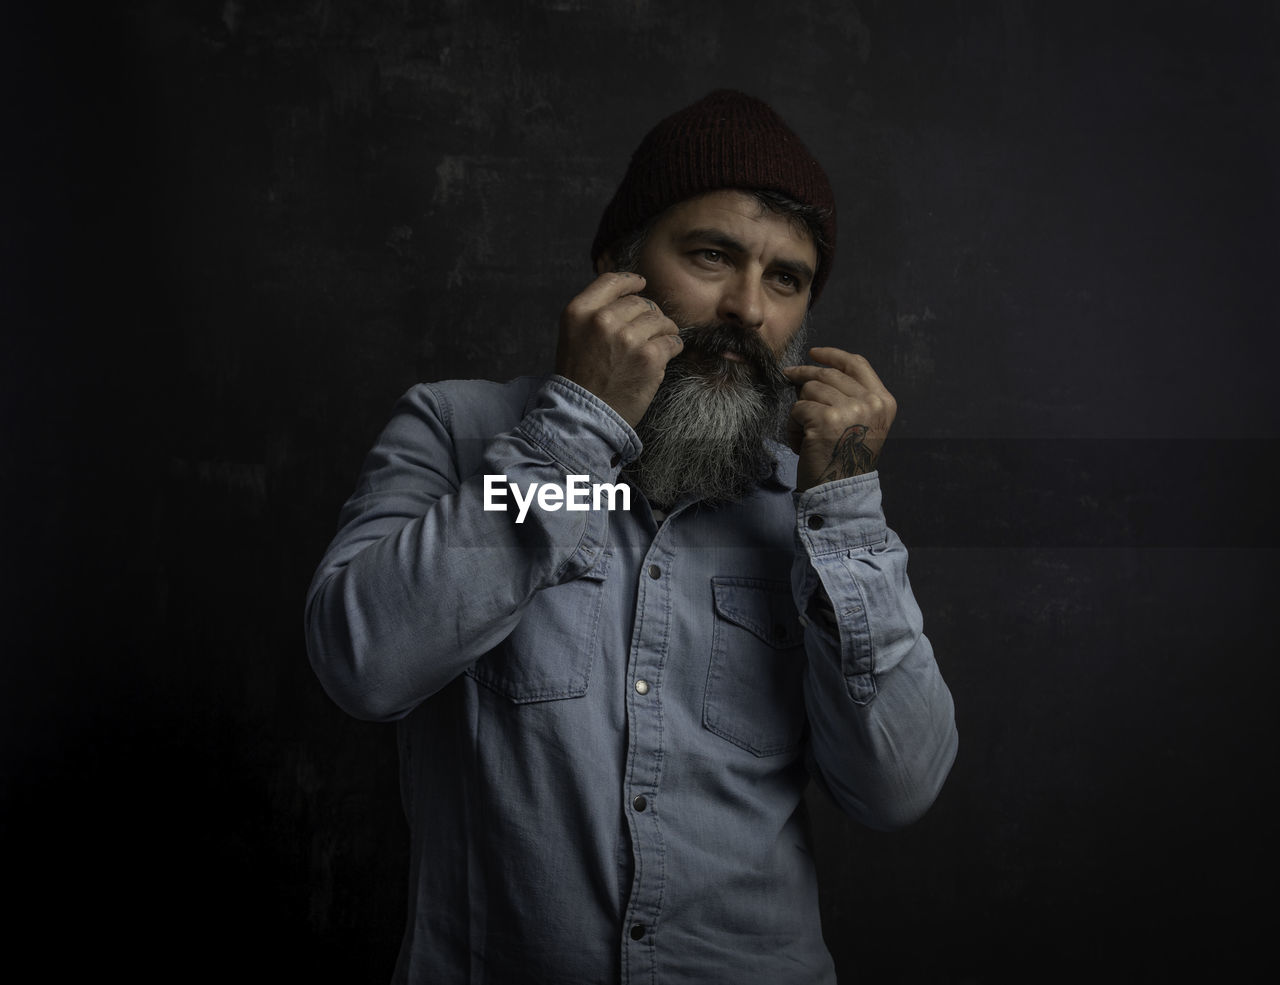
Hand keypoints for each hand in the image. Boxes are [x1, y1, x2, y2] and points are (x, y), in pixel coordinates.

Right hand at [555, 272, 682, 428]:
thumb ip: (595, 313)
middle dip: (650, 315)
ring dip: (665, 331)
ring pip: (660, 320)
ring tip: (660, 343)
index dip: (631, 282)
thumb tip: (630, 296)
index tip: (641, 284)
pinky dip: (673, 348)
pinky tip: (667, 355)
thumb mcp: (574, 336)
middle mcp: (602, 320)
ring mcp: (627, 338)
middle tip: (651, 331)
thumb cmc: (580, 378)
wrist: (583, 416)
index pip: (612, 281)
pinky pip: (672, 342)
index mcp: (579, 311)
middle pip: (641, 302)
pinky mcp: (649, 357)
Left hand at [782, 347, 896, 492]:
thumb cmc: (845, 460)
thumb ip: (852, 397)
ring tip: (806, 433)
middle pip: (828, 374)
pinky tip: (801, 443)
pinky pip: (797, 409)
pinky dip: (792, 427)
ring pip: (810, 390)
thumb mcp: (863, 424)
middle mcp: (871, 403)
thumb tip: (816, 372)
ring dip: (800, 410)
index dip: (833, 355)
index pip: (857, 364)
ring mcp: (850, 409)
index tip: (814, 354)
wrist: (840, 491)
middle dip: (804, 375)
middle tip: (788, 376)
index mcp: (883, 401)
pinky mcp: (825, 419)